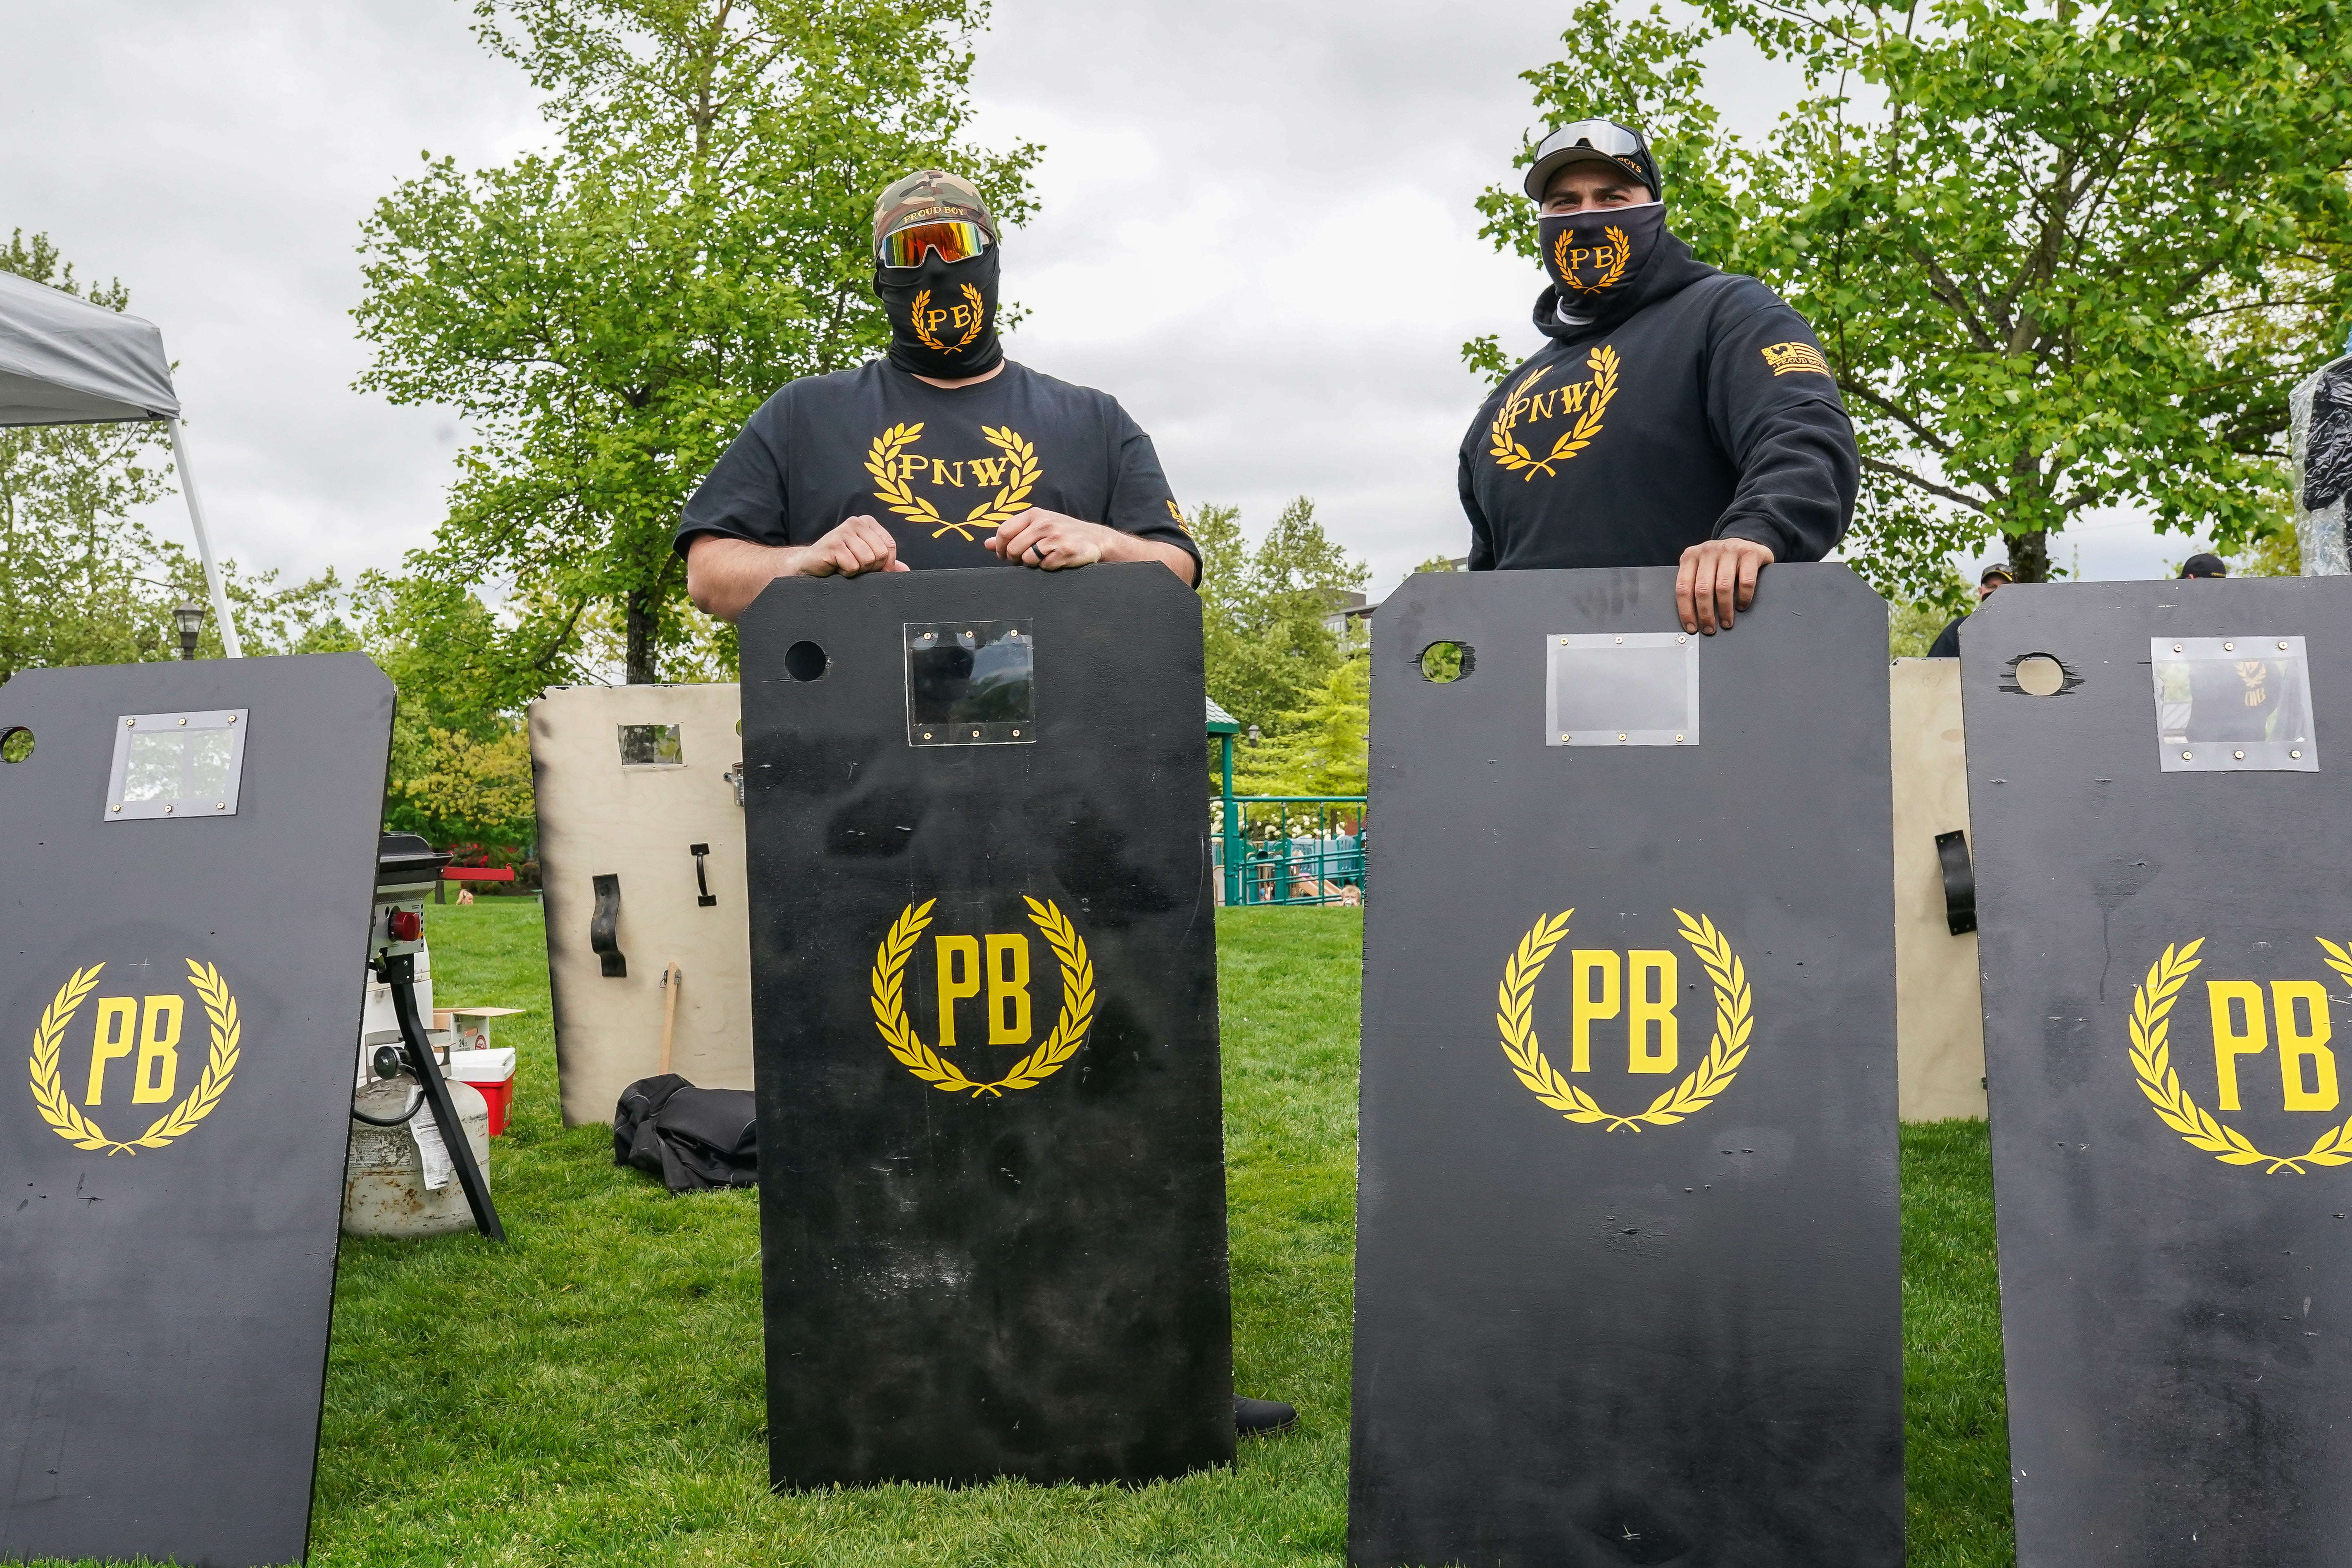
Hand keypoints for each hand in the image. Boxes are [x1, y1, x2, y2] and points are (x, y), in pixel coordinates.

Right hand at [795, 515, 908, 576]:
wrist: (811, 564)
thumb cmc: (840, 561)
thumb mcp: (866, 559)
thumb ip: (886, 562)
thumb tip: (906, 570)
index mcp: (867, 522)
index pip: (889, 545)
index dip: (885, 563)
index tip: (873, 568)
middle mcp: (855, 522)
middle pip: (880, 553)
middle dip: (871, 567)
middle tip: (856, 566)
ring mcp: (843, 532)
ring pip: (867, 560)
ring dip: (858, 570)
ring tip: (845, 565)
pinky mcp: (833, 544)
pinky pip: (853, 566)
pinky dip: (846, 573)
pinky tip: (837, 567)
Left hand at [986, 508, 1110, 570]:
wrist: (1095, 538)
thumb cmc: (1062, 532)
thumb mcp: (1037, 527)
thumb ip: (1012, 534)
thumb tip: (987, 545)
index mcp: (1034, 514)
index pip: (1004, 531)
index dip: (1001, 548)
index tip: (1005, 556)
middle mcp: (1044, 523)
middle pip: (1014, 548)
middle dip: (1015, 559)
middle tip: (1023, 560)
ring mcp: (1055, 537)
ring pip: (1028, 559)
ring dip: (1033, 563)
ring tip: (1043, 557)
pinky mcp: (1065, 551)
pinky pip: (1044, 566)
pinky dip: (1048, 567)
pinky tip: (1056, 560)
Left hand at [1675, 537, 1774, 633]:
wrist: (1745, 541)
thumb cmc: (1720, 560)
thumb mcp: (1701, 567)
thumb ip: (1693, 583)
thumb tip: (1690, 617)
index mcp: (1690, 556)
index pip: (1683, 587)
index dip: (1686, 611)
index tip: (1691, 627)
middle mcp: (1708, 551)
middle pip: (1702, 589)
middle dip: (1705, 614)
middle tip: (1709, 628)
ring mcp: (1729, 550)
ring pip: (1723, 587)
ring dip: (1724, 610)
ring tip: (1726, 622)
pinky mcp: (1750, 553)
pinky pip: (1746, 581)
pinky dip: (1743, 598)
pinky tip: (1741, 605)